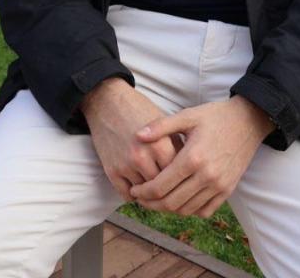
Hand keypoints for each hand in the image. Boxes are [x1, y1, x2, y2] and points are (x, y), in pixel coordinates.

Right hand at [82, 78, 176, 199]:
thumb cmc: (141, 112)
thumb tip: (190, 170)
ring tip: (158, 192)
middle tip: (173, 191)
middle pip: (162, 186)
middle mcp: (144, 157)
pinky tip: (140, 189)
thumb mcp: (166, 125)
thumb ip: (177, 146)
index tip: (186, 181)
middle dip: (168, 189)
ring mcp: (126, 165)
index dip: (183, 179)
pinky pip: (126, 194)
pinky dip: (134, 195)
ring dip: (151, 194)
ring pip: (145, 193)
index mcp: (162, 145)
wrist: (109, 104)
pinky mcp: (111, 171)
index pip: (179, 174)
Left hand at [128, 97, 275, 217]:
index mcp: (192, 158)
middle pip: (170, 203)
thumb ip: (161, 126)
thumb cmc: (217, 116)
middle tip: (142, 199)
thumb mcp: (188, 115)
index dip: (142, 193)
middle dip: (151, 204)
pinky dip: (190, 210)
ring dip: (168, 209)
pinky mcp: (229, 189)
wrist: (250, 120)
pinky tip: (182, 200)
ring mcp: (219, 184)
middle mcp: (206, 175)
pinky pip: (205, 211)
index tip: (134, 190)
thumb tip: (138, 136)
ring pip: (186, 210)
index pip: (160, 187)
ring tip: (159, 200)